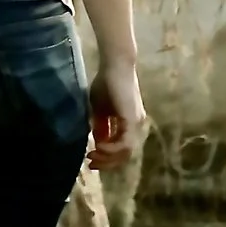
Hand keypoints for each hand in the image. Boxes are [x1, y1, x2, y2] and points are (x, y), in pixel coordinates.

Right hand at [88, 53, 146, 168]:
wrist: (114, 64)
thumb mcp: (99, 108)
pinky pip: (125, 143)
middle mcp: (135, 125)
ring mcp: (135, 123)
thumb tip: (97, 142)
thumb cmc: (106, 81)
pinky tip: (99, 146)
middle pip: (125, 155)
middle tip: (90, 163)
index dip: (106, 158)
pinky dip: (112, 149)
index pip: (121, 149)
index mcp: (128, 123)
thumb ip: (100, 126)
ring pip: (126, 152)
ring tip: (93, 154)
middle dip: (106, 162)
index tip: (90, 159)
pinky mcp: (132, 119)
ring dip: (108, 157)